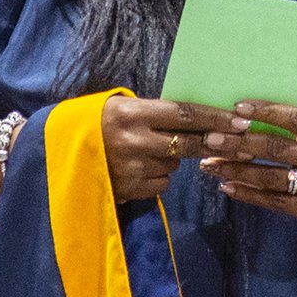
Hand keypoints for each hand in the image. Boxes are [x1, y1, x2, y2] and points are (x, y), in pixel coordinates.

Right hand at [100, 95, 237, 201]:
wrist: (55, 153)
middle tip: (241, 143)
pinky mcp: (128, 190)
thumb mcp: (118, 106)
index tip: (241, 122)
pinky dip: (157, 177)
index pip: (184, 113)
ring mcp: (131, 168)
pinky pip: (161, 184)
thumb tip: (197, 118)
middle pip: (188, 143)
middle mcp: (133, 140)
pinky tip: (138, 168)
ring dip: (172, 159)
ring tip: (147, 151)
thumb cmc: (94, 122)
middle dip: (217, 144)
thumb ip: (152, 111)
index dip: (215, 118)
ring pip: (174, 166)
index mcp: (131, 113)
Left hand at [199, 99, 296, 237]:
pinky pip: (274, 202)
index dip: (265, 111)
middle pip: (277, 148)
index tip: (236, 107)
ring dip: (236, 170)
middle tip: (210, 138)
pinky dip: (248, 194)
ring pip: (270, 178)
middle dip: (239, 143)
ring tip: (210, 164)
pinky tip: (227, 186)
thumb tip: (257, 116)